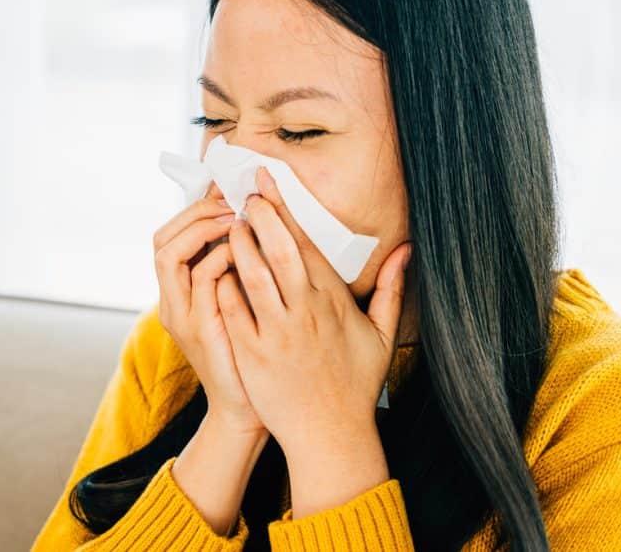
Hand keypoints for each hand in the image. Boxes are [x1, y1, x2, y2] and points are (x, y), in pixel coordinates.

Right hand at [153, 183, 267, 436]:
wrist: (249, 412)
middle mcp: (171, 303)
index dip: (193, 209)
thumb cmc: (251, 358)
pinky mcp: (200, 329)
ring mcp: (181, 317)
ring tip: (235, 218)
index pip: (168, 237)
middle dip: (195, 212)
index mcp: (178, 295)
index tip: (225, 191)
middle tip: (231, 200)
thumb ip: (235, 273)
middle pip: (161, 239)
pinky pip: (202, 280)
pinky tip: (244, 251)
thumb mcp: (238, 308)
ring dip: (203, 228)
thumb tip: (252, 227)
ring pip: (170, 254)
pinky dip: (220, 256)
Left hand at [217, 165, 413, 454]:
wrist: (330, 436)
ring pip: (252, 275)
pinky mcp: (252, 354)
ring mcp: (276, 333)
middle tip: (245, 193)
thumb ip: (393, 289)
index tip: (267, 184)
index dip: (284, 210)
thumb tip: (406, 250)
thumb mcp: (382, 336)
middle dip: (261, 215)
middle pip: (279, 250)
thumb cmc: (354, 385)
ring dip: (238, 245)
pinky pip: (232, 310)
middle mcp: (305, 312)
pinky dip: (222, 285)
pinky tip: (214, 267)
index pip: (305, 244)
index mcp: (333, 302)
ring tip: (228, 224)